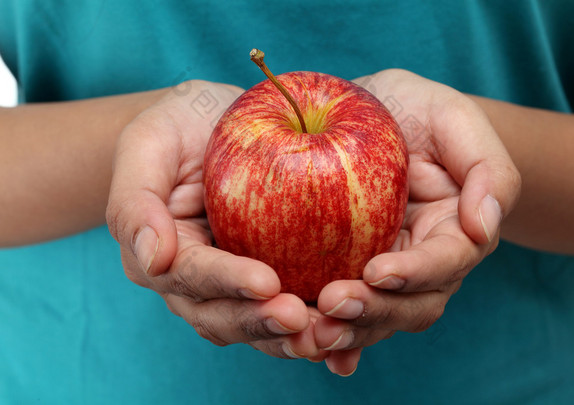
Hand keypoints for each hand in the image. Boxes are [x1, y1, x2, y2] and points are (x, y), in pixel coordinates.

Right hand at [106, 80, 318, 359]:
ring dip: (291, 337)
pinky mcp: (272, 276)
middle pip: (224, 316)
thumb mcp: (146, 146)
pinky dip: (314, 321)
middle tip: (303, 320)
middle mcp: (197, 282)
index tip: (266, 283)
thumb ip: (136, 203)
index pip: (192, 276)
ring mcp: (235, 284)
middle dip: (262, 323)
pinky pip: (291, 304)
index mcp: (163, 256)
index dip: (228, 282)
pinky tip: (346, 326)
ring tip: (329, 334)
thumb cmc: (176, 129)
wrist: (209, 124)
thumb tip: (154, 260)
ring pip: (257, 325)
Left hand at [312, 69, 520, 375]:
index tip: (378, 270)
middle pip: (411, 304)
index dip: (416, 272)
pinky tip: (307, 348)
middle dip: (376, 312)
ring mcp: (385, 272)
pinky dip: (331, 335)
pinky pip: (344, 311)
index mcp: (455, 230)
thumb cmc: (417, 111)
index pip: (446, 261)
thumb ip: (487, 168)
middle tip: (332, 305)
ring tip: (311, 333)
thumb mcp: (455, 119)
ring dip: (347, 331)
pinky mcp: (348, 273)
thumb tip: (485, 224)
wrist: (374, 117)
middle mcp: (423, 262)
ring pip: (376, 317)